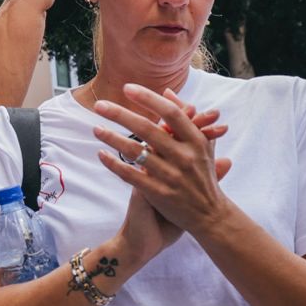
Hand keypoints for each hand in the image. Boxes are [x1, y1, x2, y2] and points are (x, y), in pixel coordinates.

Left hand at [93, 86, 232, 244]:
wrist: (210, 216)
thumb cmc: (204, 175)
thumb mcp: (203, 145)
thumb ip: (186, 117)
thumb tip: (167, 91)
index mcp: (196, 141)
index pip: (170, 113)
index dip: (149, 98)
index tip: (127, 88)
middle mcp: (185, 157)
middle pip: (148, 129)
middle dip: (121, 115)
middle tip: (100, 105)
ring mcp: (171, 176)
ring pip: (135, 152)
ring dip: (112, 138)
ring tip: (95, 128)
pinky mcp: (159, 194)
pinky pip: (130, 175)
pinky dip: (114, 164)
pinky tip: (101, 154)